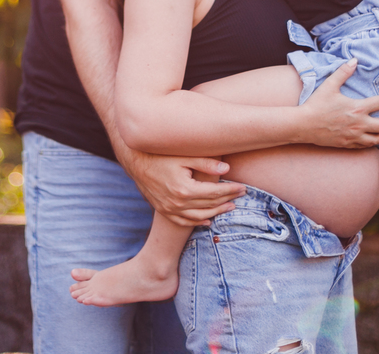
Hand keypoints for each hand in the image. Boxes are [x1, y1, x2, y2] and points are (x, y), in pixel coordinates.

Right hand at [118, 148, 244, 226]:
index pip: (214, 193)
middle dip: (227, 200)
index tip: (242, 187)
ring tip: (230, 207)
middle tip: (241, 195)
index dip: (231, 190)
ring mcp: (169, 209)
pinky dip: (197, 222)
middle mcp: (177, 203)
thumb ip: (206, 163)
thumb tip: (227, 170)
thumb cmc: (161, 155)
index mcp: (184, 189)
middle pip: (209, 205)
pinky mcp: (163, 210)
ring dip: (216, 213)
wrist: (136, 162)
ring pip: (198, 217)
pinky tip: (207, 220)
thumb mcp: (184, 155)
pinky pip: (183, 221)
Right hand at [301, 60, 378, 148]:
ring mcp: (354, 136)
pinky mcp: (348, 144)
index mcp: (357, 108)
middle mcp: (359, 123)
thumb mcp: (329, 85)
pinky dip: (376, 143)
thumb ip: (343, 72)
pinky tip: (378, 141)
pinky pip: (367, 146)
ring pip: (378, 138)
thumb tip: (354, 60)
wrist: (303, 125)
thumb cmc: (316, 104)